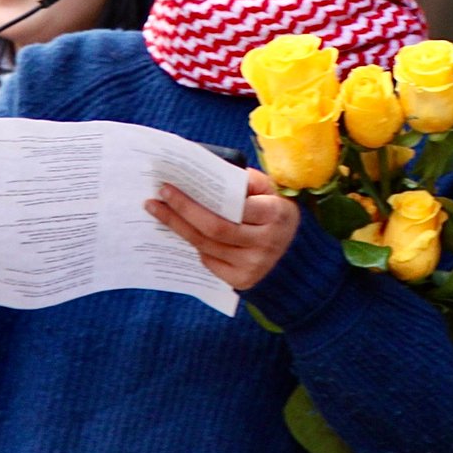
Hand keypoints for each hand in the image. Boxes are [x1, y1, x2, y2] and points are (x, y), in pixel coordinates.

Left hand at [144, 168, 299, 290]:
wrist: (296, 253)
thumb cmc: (275, 211)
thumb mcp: (270, 190)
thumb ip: (246, 180)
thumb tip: (210, 171)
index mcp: (275, 214)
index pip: (233, 207)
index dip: (199, 199)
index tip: (169, 186)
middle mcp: (266, 243)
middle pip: (214, 229)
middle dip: (180, 213)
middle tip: (156, 199)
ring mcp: (255, 266)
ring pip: (207, 247)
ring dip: (179, 229)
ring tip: (158, 212)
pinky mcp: (244, 281)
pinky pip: (210, 263)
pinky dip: (195, 245)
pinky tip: (181, 231)